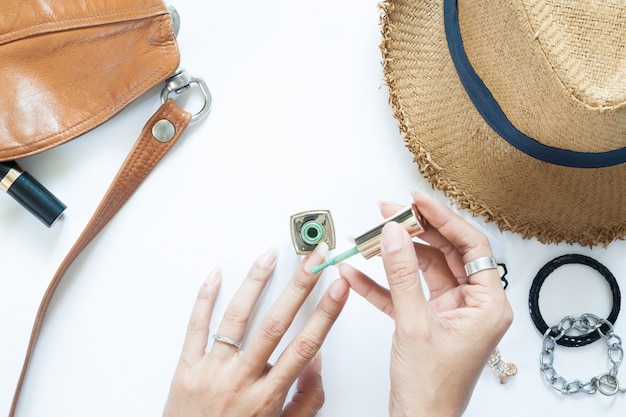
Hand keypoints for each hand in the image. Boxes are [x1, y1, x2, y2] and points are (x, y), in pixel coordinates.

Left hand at [163, 243, 348, 416]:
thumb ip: (305, 399)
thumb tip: (316, 361)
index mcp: (268, 397)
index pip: (305, 346)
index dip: (326, 313)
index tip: (339, 287)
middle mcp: (241, 381)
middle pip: (275, 325)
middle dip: (299, 287)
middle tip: (314, 260)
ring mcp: (212, 372)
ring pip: (236, 318)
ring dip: (256, 282)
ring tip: (270, 256)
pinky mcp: (186, 368)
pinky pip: (195, 327)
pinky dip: (205, 298)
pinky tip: (217, 275)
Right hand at [339, 192, 512, 416]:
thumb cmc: (431, 388)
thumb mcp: (414, 324)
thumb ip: (402, 274)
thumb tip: (393, 234)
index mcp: (487, 304)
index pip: (471, 245)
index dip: (443, 219)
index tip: (418, 201)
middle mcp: (472, 304)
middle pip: (445, 252)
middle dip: (414, 233)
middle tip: (388, 214)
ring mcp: (449, 311)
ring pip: (422, 269)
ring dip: (394, 256)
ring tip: (369, 239)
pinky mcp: (427, 319)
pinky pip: (405, 291)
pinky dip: (382, 283)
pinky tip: (357, 272)